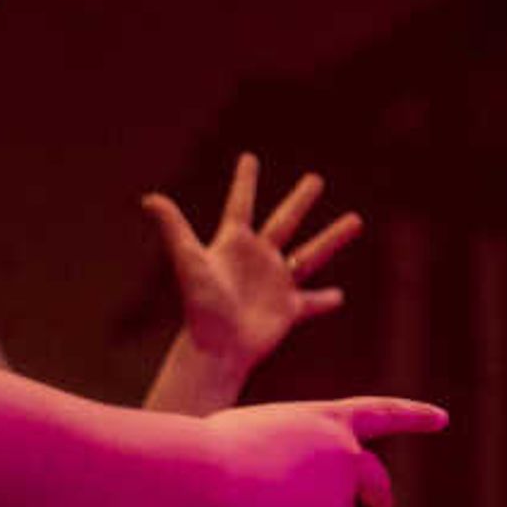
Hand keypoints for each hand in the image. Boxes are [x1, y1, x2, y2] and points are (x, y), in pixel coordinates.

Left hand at [146, 153, 363, 381]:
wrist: (218, 348)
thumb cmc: (201, 306)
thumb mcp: (190, 262)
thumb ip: (174, 229)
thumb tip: (150, 198)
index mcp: (235, 245)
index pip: (241, 205)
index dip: (245, 182)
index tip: (249, 159)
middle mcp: (258, 260)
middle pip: (284, 222)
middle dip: (300, 201)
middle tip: (316, 180)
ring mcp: (276, 284)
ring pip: (311, 254)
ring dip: (332, 238)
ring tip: (356, 219)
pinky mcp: (289, 309)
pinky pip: (312, 302)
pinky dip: (326, 300)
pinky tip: (339, 297)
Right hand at [198, 396, 445, 506]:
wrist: (212, 478)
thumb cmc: (215, 448)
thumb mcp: (255, 432)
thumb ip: (289, 451)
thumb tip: (285, 488)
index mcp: (328, 420)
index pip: (380, 414)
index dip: (411, 416)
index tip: (441, 418)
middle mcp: (346, 456)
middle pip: (372, 480)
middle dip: (379, 492)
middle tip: (384, 504)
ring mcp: (341, 496)